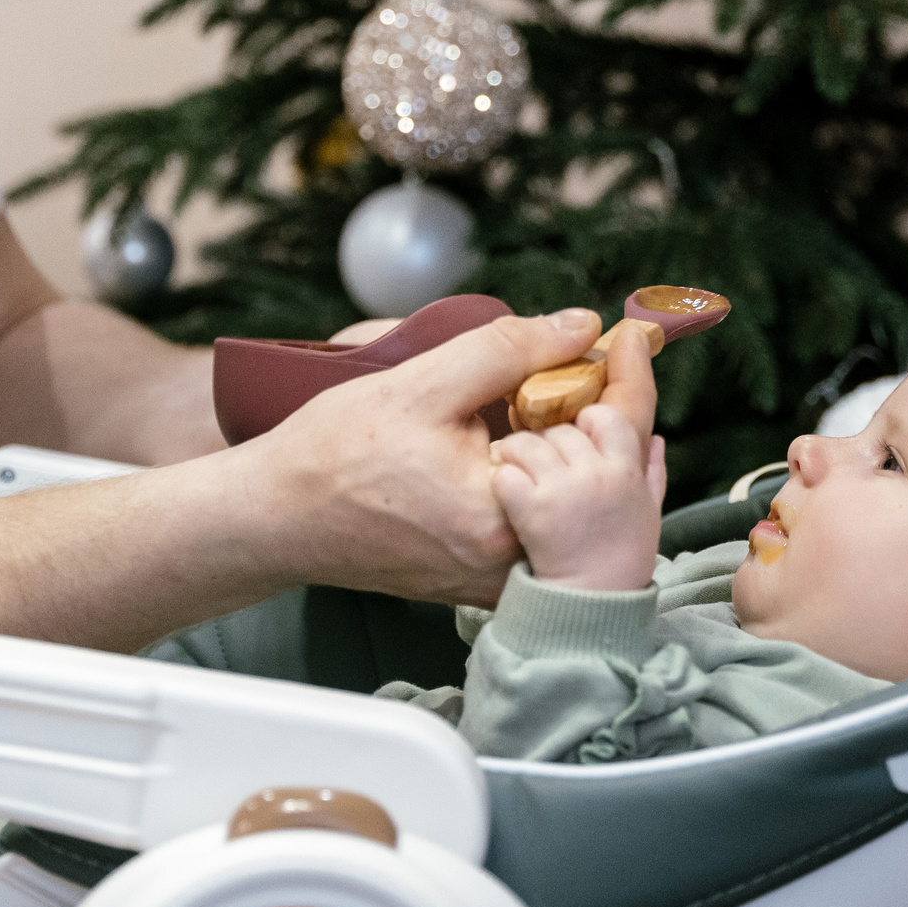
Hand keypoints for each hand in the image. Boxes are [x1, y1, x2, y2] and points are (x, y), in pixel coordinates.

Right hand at [248, 308, 604, 605]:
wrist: (276, 519)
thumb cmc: (334, 453)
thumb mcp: (422, 384)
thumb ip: (508, 350)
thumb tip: (581, 325)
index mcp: (505, 516)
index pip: (606, 442)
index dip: (628, 378)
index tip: (631, 334)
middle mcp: (512, 562)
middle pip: (600, 475)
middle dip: (602, 409)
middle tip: (587, 355)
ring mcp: (499, 579)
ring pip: (574, 500)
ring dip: (576, 443)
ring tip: (559, 390)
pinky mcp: (483, 580)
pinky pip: (544, 521)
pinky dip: (550, 475)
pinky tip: (535, 434)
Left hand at [492, 404, 666, 590]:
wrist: (594, 605)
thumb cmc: (622, 559)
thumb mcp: (648, 513)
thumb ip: (652, 473)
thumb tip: (656, 438)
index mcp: (625, 471)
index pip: (605, 415)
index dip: (586, 420)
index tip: (576, 438)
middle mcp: (595, 473)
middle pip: (559, 430)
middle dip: (544, 442)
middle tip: (536, 461)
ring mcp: (562, 490)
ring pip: (525, 443)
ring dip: (513, 453)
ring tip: (512, 468)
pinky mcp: (532, 510)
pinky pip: (505, 474)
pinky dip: (499, 480)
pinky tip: (505, 493)